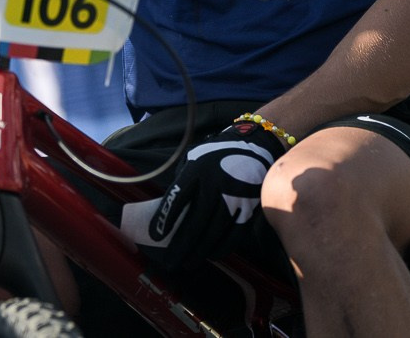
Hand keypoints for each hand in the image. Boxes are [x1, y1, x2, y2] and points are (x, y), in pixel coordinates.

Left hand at [137, 116, 285, 269]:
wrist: (254, 145)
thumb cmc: (216, 155)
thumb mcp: (194, 159)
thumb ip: (182, 181)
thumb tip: (168, 209)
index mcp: (197, 170)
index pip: (177, 198)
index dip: (165, 219)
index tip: (155, 236)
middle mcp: (215, 184)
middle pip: (194, 222)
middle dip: (180, 246)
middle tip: (170, 262)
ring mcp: (234, 197)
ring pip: (214, 232)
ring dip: (199, 251)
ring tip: (187, 263)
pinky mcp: (250, 207)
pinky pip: (234, 234)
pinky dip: (221, 248)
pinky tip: (211, 255)